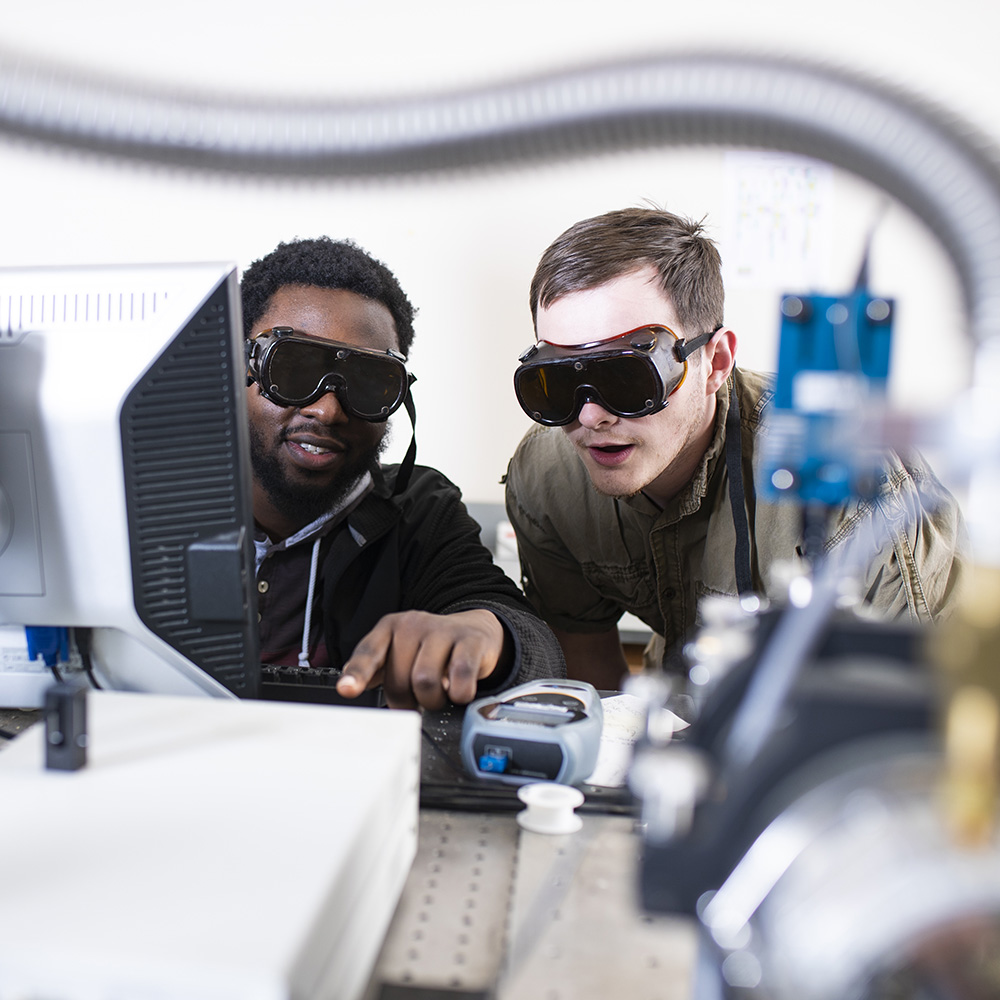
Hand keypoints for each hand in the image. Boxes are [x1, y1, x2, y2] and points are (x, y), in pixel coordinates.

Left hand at [335, 609, 508, 709]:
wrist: (474, 631)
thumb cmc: (431, 650)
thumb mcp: (400, 654)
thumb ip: (378, 671)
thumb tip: (355, 691)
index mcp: (390, 628)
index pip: (369, 652)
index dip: (357, 673)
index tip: (347, 690)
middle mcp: (413, 625)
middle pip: (399, 679)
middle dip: (408, 701)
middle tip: (418, 699)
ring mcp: (443, 631)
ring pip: (425, 681)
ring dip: (432, 700)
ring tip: (438, 696)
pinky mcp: (470, 641)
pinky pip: (460, 676)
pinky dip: (458, 693)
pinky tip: (459, 692)